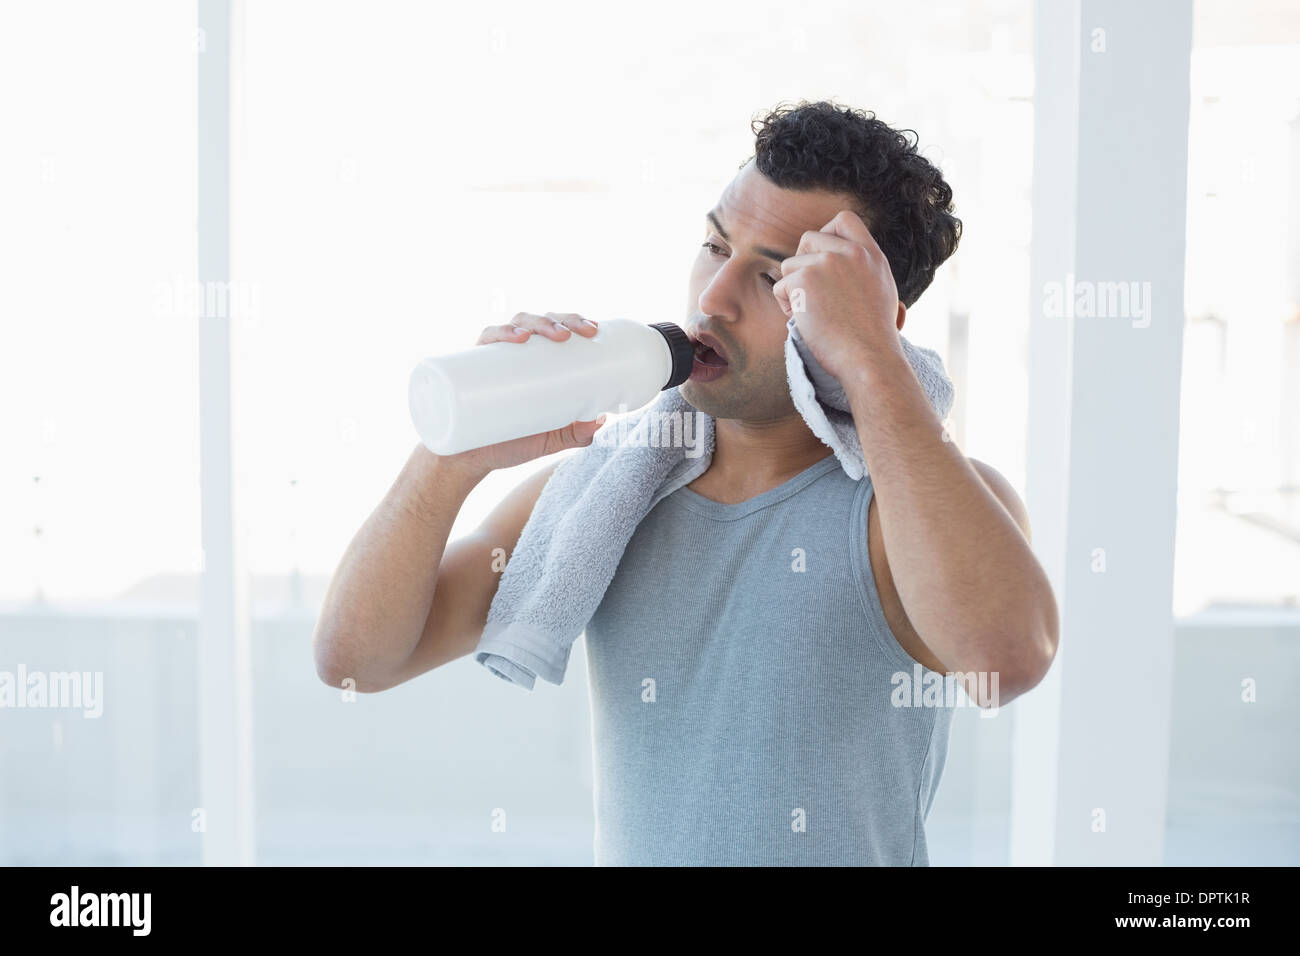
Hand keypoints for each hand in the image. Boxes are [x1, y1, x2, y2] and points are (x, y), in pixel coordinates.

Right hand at [439, 312, 604, 475]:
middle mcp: (515, 353)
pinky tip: (519, 338)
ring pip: (516, 323)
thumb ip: (575, 435)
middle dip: (563, 320)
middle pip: (540, 321)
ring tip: (556, 336)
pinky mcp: (471, 366)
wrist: (470, 461)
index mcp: (535, 361)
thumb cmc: (510, 444)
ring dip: (538, 322)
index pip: (556, 329)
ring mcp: (493, 357)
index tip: (593, 331)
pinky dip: (501, 333)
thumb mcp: (549, 440)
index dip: (575, 321)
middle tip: (582, 334)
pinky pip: (485, 339)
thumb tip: (601, 420)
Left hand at [771, 209, 905, 382]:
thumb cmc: (873, 339)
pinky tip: (801, 320)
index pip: (844, 220)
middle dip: (801, 263)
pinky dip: (785, 304)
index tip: (821, 258)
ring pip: (790, 264)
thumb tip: (839, 263)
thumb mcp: (881, 292)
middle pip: (809, 238)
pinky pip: (780, 285)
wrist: (870, 359)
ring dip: (792, 288)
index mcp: (872, 255)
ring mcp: (828, 262)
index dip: (826, 234)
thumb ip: (863, 270)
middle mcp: (851, 252)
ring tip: (808, 312)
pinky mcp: (806, 278)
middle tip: (806, 290)